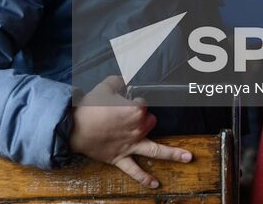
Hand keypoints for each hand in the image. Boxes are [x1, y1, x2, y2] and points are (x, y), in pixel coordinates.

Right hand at [69, 76, 192, 187]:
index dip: (133, 101)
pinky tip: (155, 184)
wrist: (74, 127)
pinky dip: (145, 178)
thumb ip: (118, 81)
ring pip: (156, 149)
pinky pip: (134, 169)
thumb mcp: (104, 87)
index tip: (124, 100)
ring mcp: (131, 145)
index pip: (143, 103)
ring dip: (173, 153)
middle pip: (150, 121)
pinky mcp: (121, 158)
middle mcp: (138, 128)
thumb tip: (123, 79)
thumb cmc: (89, 107)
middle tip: (129, 115)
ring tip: (188, 157)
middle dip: (144, 117)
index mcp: (135, 110)